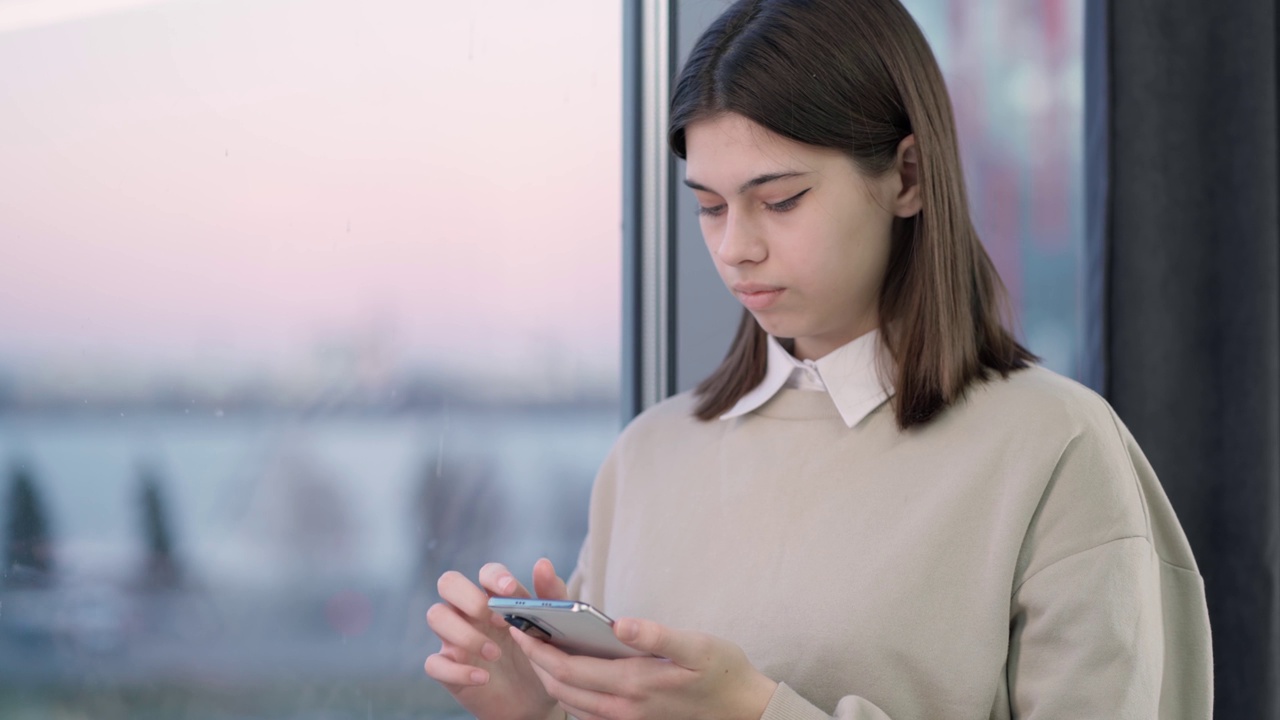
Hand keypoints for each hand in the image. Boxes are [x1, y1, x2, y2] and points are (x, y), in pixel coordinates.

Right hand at [424, 558, 568, 719]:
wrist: (534, 700)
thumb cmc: (538, 656)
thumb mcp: (550, 627)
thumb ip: (551, 596)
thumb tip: (543, 564)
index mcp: (495, 597)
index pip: (486, 571)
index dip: (495, 576)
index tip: (510, 591)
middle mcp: (469, 612)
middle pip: (448, 582)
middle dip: (469, 596)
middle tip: (495, 619)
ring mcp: (455, 638)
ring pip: (436, 615)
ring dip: (464, 633)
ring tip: (495, 654)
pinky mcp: (448, 669)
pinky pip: (433, 663)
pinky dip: (457, 671)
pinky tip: (482, 678)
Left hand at [509, 615, 778, 719]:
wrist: (744, 711)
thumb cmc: (723, 672)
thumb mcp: (697, 646)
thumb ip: (657, 635)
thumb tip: (621, 623)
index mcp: (633, 683)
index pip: (569, 668)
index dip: (538, 649)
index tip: (518, 627)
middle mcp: (623, 708)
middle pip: (562, 689)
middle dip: (535, 663)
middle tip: (517, 634)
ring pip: (572, 703)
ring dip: (549, 679)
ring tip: (536, 651)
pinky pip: (588, 713)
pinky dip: (569, 693)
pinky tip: (569, 674)